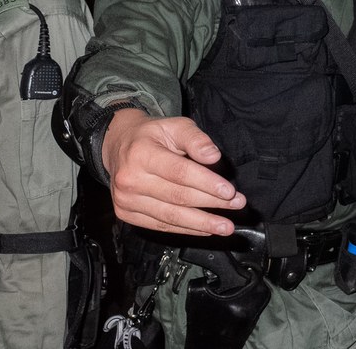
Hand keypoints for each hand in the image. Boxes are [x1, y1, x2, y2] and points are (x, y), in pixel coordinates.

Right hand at [102, 108, 246, 236]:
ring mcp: (126, 199)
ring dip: (202, 223)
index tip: (229, 191)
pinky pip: (161, 226)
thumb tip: (213, 156)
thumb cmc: (152, 135)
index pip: (180, 172)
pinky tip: (205, 229)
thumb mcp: (175, 125)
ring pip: (171, 216)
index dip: (207, 183)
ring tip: (225, 226)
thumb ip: (196, 139)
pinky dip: (186, 230)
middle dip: (212, 203)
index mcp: (141, 154)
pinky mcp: (126, 213)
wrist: (118, 145)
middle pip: (178, 197)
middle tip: (237, 205)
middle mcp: (129, 179)